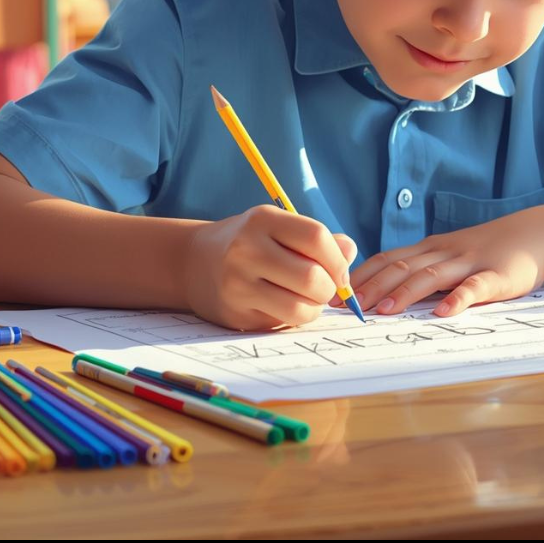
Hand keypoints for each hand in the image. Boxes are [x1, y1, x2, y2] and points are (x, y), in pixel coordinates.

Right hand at [183, 203, 355, 331]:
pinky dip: (296, 318)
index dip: (337, 258)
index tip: (340, 270)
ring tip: (309, 299)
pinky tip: (287, 305)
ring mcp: (238, 284)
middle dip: (330, 288)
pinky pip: (282, 322)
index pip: (315, 237)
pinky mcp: (236, 313)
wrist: (194, 262)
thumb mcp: (278, 227)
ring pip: (299, 307)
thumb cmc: (250, 242)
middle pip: (311, 276)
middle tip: (326, 288)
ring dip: (315, 308)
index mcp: (262, 220)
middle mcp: (247, 249)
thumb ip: (318, 239)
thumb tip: (350, 252)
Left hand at [342, 204, 543, 318]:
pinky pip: (475, 286)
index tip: (337, 295)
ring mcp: (470, 262)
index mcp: (431, 249)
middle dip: (372, 288)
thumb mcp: (452, 255)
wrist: (538, 232)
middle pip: (402, 267)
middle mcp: (444, 252)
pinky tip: (444, 312)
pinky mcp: (498, 275)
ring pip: (431, 276)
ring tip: (383, 312)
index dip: (361, 277)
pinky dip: (458, 298)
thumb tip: (386, 294)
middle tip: (347, 309)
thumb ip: (424, 271)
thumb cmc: (491, 250)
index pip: (387, 259)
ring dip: (405, 293)